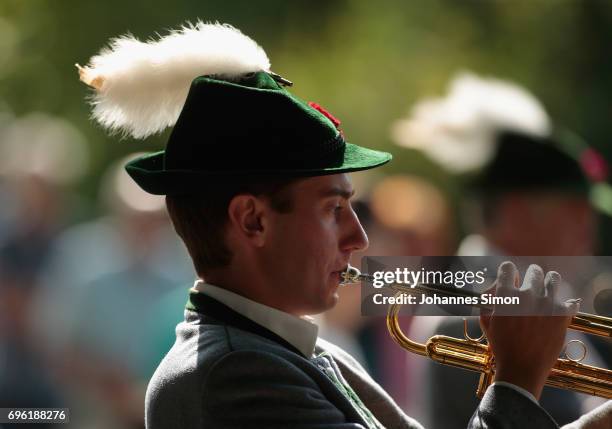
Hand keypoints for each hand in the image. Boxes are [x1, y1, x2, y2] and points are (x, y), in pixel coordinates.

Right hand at [480, 261, 578, 399]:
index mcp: (506, 295)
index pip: (508, 268)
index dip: (507, 273)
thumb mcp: (486, 321)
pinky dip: (566, 304)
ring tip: (547, 291)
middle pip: (533, 271)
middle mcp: (527, 295)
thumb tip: (498, 286)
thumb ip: (489, 299)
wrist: (521, 369)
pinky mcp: (562, 315)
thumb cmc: (502, 345)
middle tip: (530, 288)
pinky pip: (570, 300)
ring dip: (549, 283)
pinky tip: (560, 310)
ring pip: (553, 278)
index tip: (511, 279)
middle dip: (530, 277)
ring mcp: (546, 303)